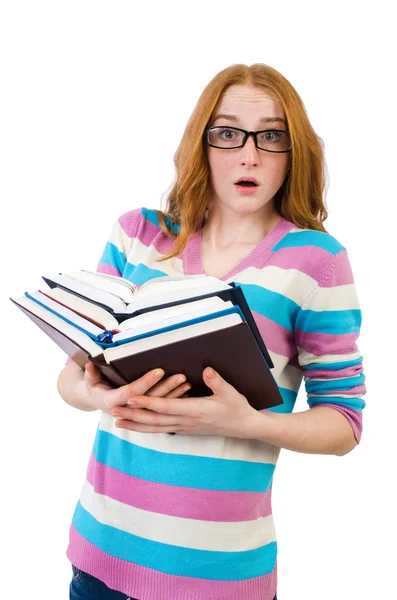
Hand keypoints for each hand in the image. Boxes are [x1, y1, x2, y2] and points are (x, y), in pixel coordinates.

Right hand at [83, 362, 190, 414]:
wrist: (95, 400)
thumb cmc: (94, 386)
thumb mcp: (89, 381)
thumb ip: (90, 374)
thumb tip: (88, 364)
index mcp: (113, 402)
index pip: (133, 392)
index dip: (146, 382)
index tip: (159, 371)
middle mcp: (127, 410)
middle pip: (150, 400)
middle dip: (166, 388)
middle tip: (181, 376)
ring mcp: (137, 413)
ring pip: (158, 405)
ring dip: (174, 395)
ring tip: (188, 383)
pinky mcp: (144, 413)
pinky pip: (161, 408)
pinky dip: (173, 401)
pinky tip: (186, 393)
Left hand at [112, 367, 257, 437]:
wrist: (244, 426)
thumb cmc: (237, 407)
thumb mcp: (230, 392)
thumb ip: (217, 381)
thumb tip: (207, 370)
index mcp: (195, 411)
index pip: (166, 407)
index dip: (147, 403)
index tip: (131, 397)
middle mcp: (186, 421)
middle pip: (154, 420)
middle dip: (133, 416)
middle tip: (114, 411)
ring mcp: (185, 427)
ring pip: (156, 428)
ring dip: (136, 425)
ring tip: (118, 422)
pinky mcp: (186, 428)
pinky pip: (162, 429)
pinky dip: (148, 428)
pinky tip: (138, 425)